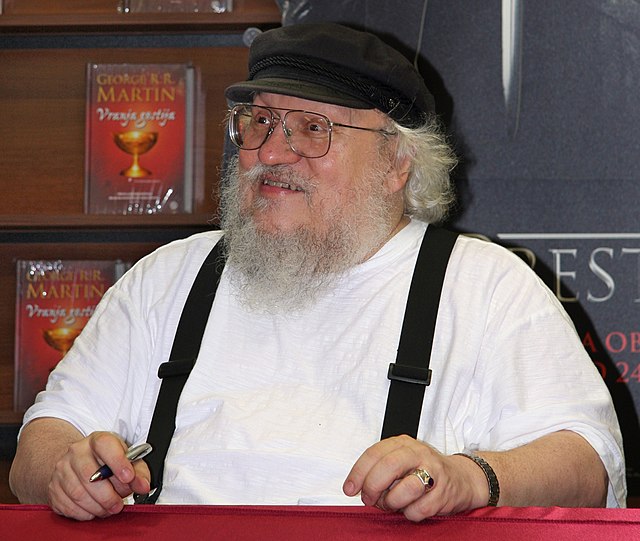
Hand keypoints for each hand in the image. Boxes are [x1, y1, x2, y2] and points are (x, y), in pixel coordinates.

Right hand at [47, 431, 150, 520]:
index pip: (105, 445)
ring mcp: (62, 470)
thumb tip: (143, 485)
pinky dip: (84, 513)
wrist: (77, 463)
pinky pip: (68, 506)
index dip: (118, 461)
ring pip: (78, 493)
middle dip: (108, 495)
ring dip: (97, 507)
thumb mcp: (126, 459)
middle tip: (119, 504)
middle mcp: (76, 452)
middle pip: (90, 475)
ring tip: (109, 508)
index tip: (129, 477)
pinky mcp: (53, 488)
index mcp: (97, 440)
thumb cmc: (105, 461)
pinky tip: (94, 510)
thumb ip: (138, 471)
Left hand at [343, 435, 487, 521]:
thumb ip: (379, 469)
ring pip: (404, 489)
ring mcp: (433, 471)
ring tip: (394, 504)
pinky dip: (410, 513)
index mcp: (402, 443)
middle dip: (373, 487)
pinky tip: (412, 507)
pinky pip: (418, 510)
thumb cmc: (423, 471)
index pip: (374, 453)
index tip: (349, 489)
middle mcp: (418, 453)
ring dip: (392, 502)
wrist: (461, 478)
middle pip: (388, 466)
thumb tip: (356, 487)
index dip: (358, 473)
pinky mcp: (443, 493)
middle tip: (369, 499)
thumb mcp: (400, 461)